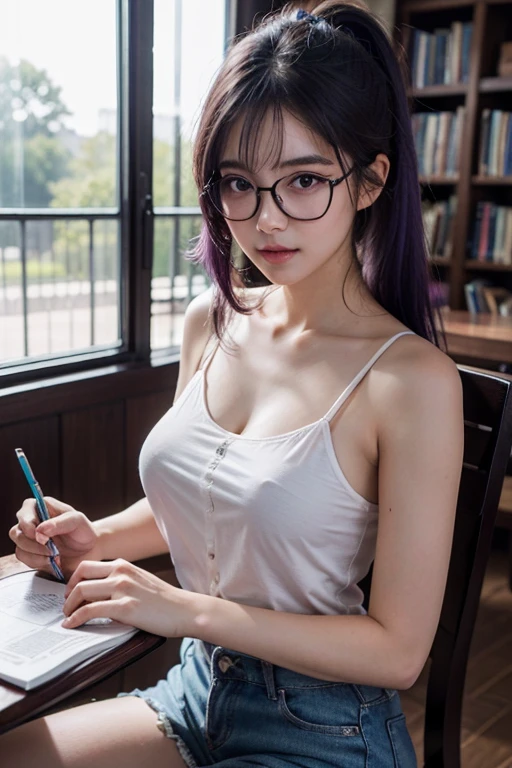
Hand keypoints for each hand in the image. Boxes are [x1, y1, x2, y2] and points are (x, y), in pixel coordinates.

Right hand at [9, 496, 99, 579]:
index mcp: (41, 507)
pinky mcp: (31, 553)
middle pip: (16, 532)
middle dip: (32, 544)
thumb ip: (59, 523)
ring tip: (55, 556)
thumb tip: (39, 530)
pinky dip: (38, 563)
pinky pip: (24, 559)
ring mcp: (29, 539)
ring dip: (36, 555)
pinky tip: (52, 562)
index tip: (41, 536)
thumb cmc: (82, 530)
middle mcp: (32, 521)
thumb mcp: (76, 521)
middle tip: (51, 550)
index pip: (25, 511)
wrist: (89, 549)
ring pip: (19, 548)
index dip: (28, 524)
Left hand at [61, 559, 196, 636]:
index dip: (73, 580)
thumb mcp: (139, 581)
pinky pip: (90, 611)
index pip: (87, 566)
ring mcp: (122, 588)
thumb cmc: (164, 600)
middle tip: (66, 606)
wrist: (184, 610)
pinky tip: (72, 625)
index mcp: (124, 565)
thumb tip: (97, 596)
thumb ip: (120, 582)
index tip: (70, 593)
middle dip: (67, 593)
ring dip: (69, 607)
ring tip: (68, 618)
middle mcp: (121, 572)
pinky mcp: (125, 607)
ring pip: (81, 591)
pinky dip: (76, 619)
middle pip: (80, 576)